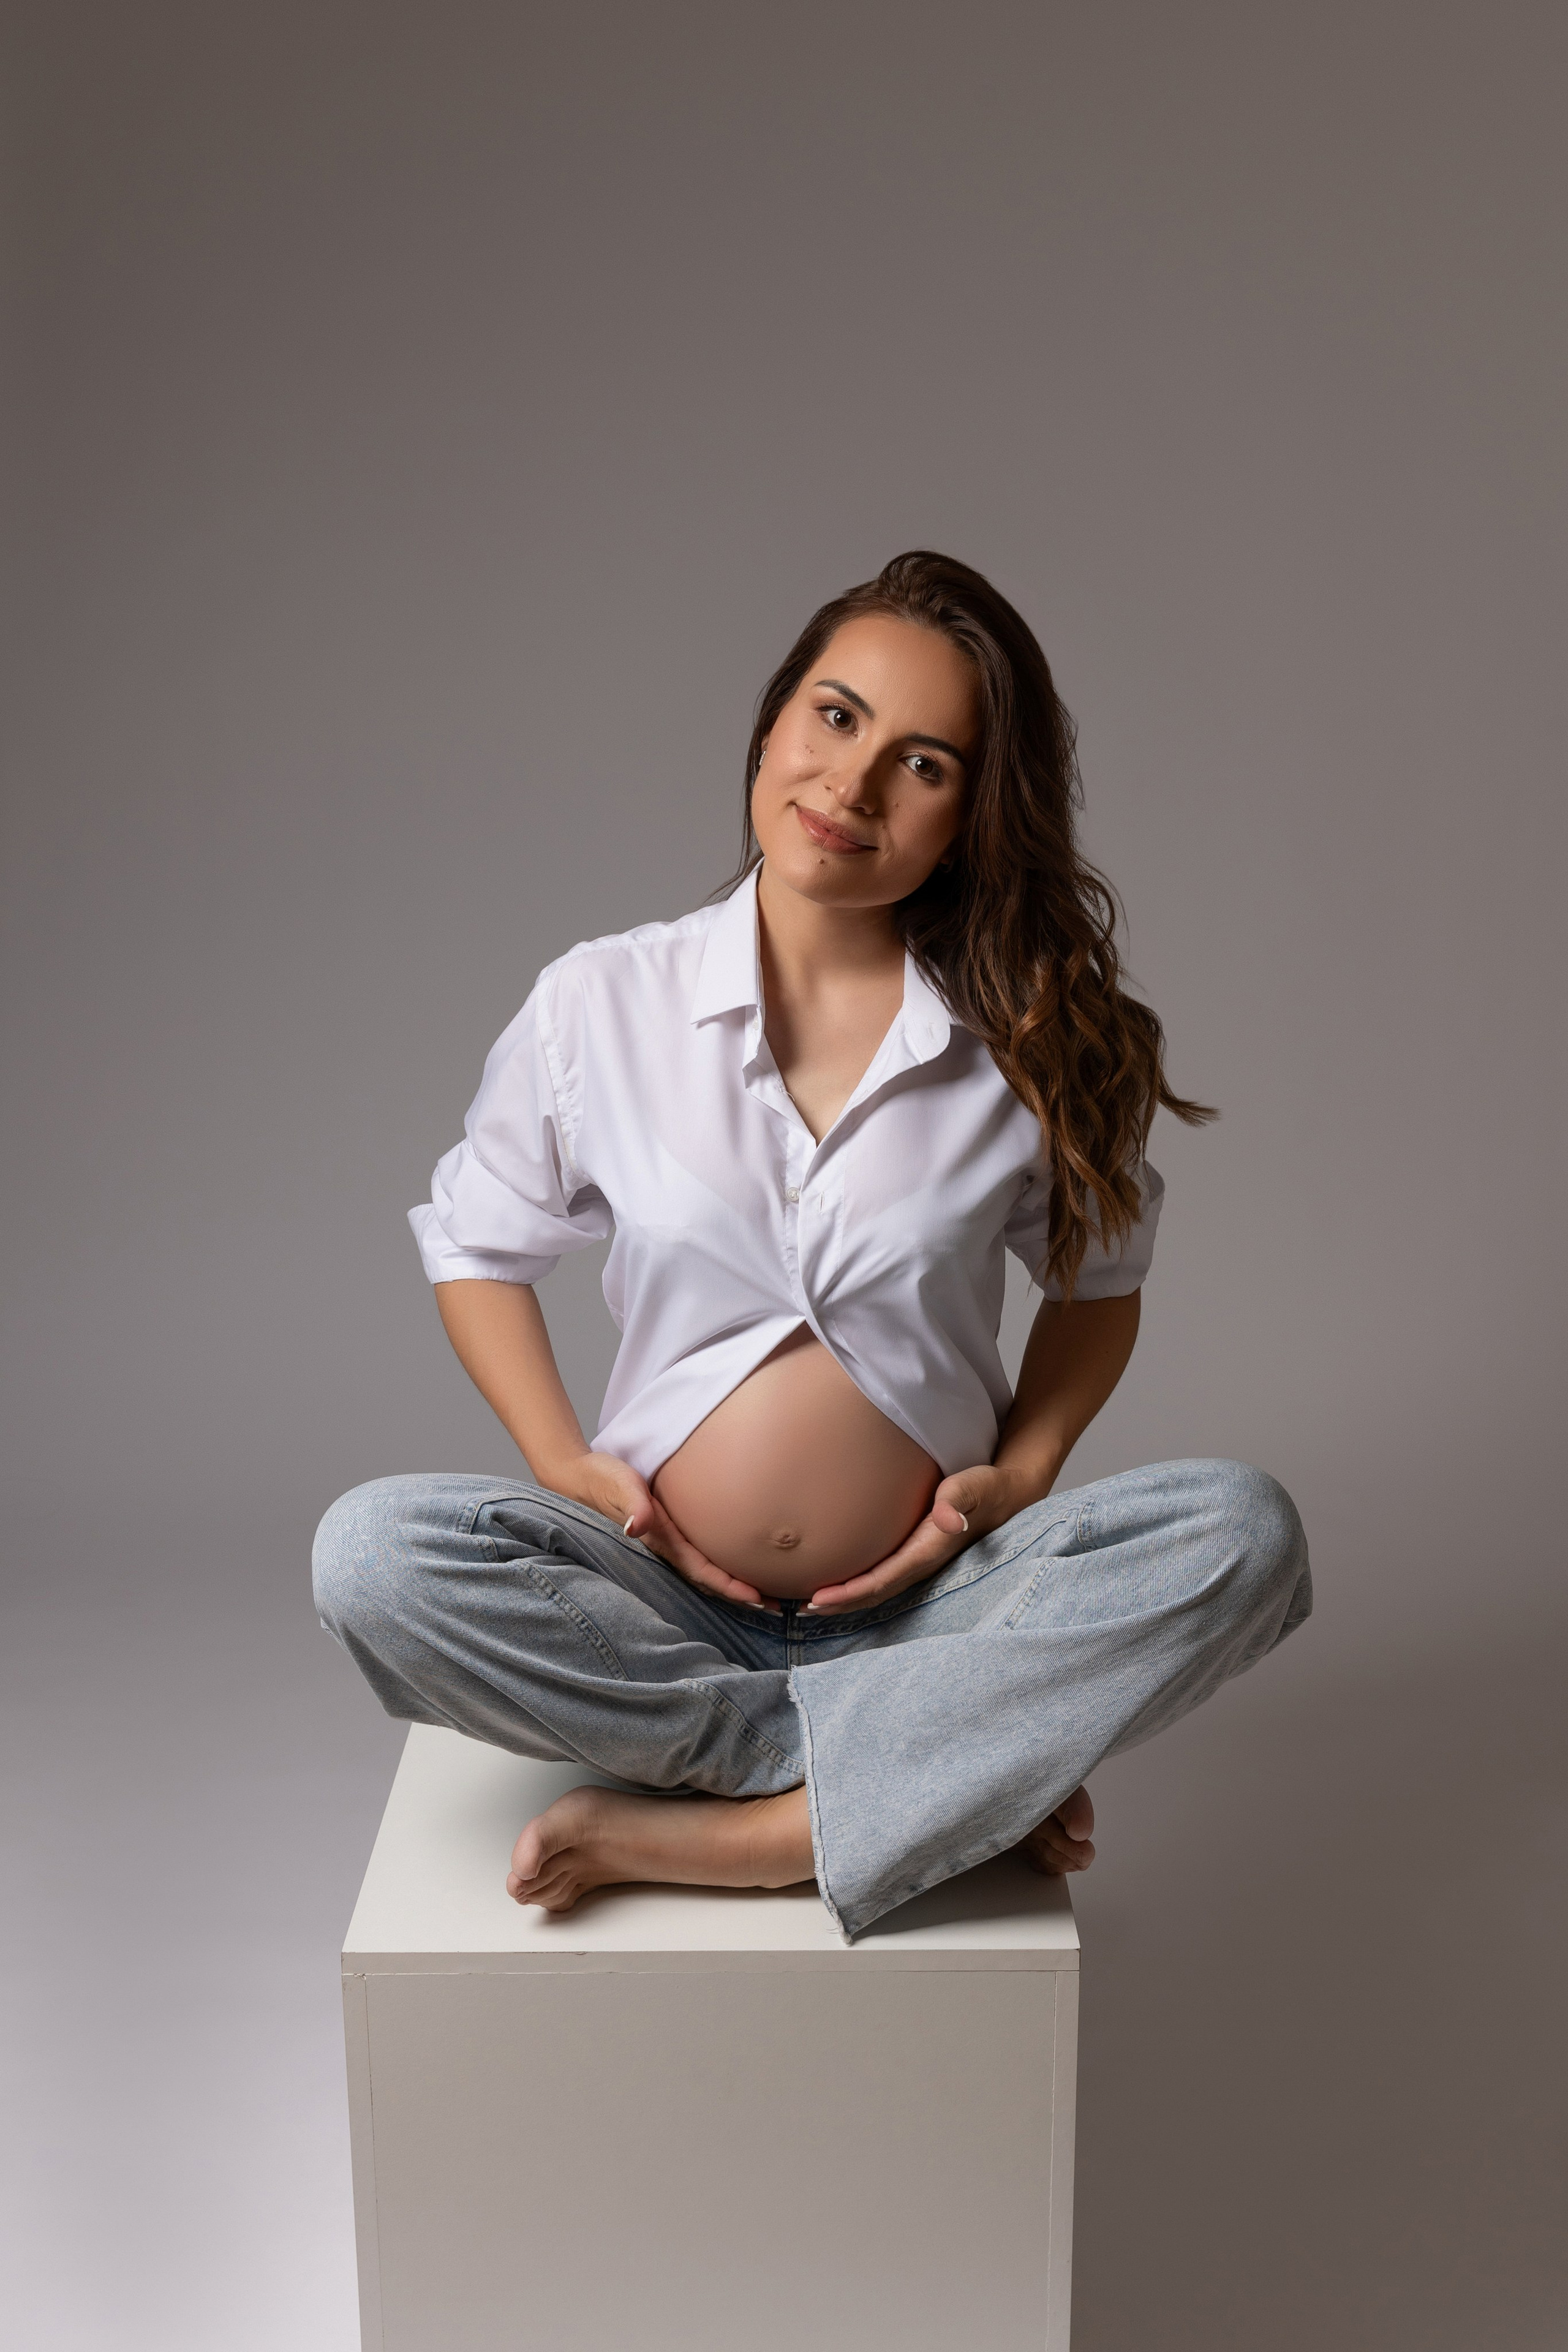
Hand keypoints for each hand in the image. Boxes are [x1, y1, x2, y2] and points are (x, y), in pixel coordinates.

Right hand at [545, 1450, 772, 1608]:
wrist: (578, 1477)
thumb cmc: (600, 1477)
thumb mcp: (616, 1484)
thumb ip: (630, 1502)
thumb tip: (637, 1526)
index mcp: (660, 1539)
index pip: (701, 1570)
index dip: (728, 1586)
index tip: (757, 1597)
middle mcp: (665, 1547)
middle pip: (708, 1580)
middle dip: (739, 1595)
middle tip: (776, 1609)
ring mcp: (665, 1542)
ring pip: (704, 1572)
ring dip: (732, 1586)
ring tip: (764, 1598)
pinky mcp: (665, 1532)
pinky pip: (697, 1557)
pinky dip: (719, 1569)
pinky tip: (734, 1568)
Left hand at [803, 1463, 1023, 1615]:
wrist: (1006, 1494)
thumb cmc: (986, 1487)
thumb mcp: (975, 1486)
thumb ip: (960, 1499)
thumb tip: (950, 1519)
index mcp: (928, 1552)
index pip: (882, 1580)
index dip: (849, 1593)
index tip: (817, 1599)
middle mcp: (921, 1564)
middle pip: (874, 1593)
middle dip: (839, 1604)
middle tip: (800, 1609)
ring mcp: (919, 1561)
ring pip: (877, 1588)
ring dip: (846, 1598)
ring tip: (811, 1604)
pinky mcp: (916, 1553)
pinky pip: (883, 1575)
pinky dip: (858, 1584)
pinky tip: (839, 1580)